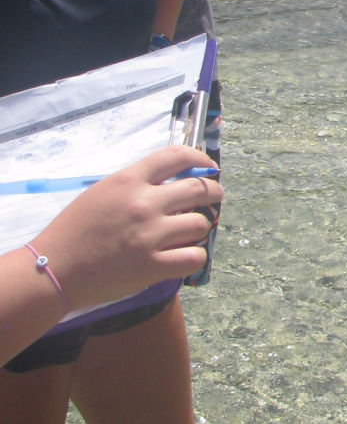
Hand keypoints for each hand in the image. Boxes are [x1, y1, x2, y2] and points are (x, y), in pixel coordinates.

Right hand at [33, 146, 223, 309]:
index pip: (175, 156)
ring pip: (201, 223)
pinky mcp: (153, 266)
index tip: (208, 166)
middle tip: (214, 197)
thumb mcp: (102, 192)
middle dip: (213, 192)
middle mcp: (144, 203)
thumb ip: (135, 184)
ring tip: (190, 232)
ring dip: (200, 227)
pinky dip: (195, 256)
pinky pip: (195, 257)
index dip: (199, 158)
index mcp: (129, 180)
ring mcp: (150, 235)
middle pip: (198, 189)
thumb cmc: (74, 230)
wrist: (55, 268)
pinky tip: (187, 256)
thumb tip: (171, 183)